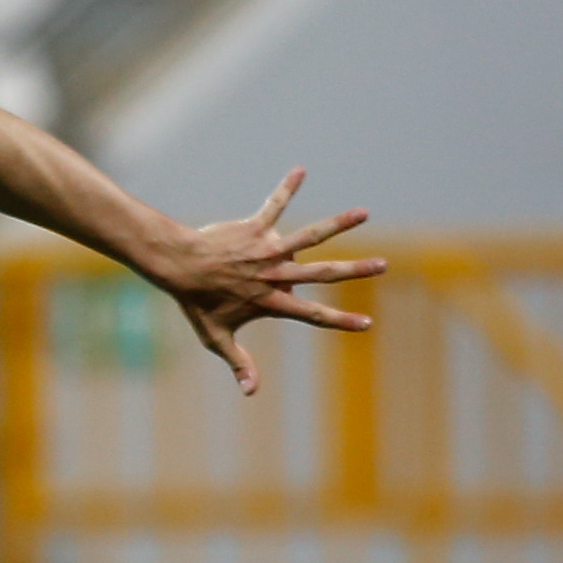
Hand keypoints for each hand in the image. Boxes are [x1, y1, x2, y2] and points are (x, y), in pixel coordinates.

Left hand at [145, 168, 381, 394]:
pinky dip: (287, 187)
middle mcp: (275, 274)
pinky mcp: (255, 227)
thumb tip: (251, 393)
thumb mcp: (216, 337)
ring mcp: (267, 249)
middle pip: (322, 273)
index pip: (312, 315)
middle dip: (355, 271)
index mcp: (271, 300)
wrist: (179, 265)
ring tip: (364, 213)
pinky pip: (274, 204)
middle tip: (383, 265)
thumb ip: (238, 362)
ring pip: (309, 235)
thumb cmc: (197, 302)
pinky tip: (301, 170)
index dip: (340, 321)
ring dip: (338, 223)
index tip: (366, 324)